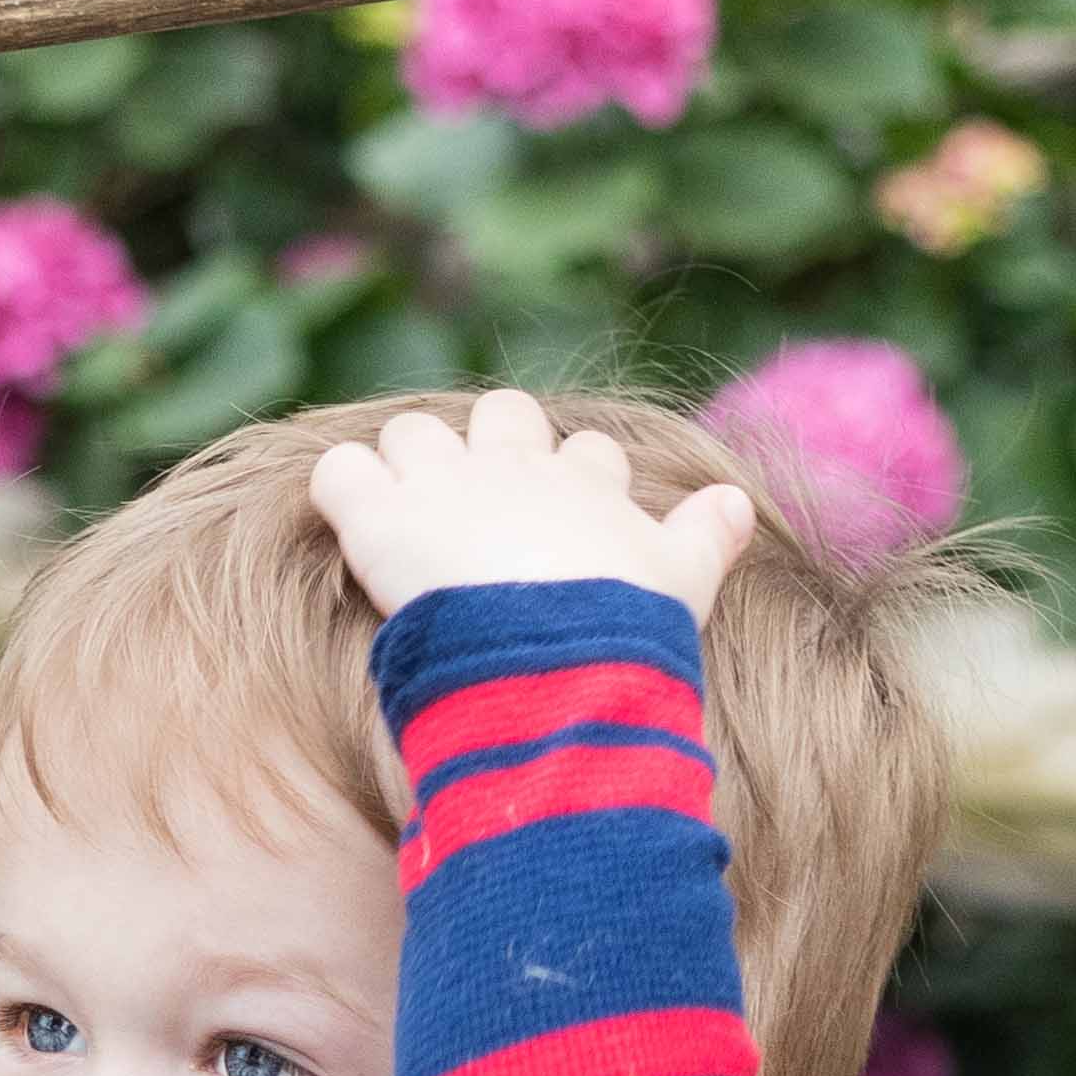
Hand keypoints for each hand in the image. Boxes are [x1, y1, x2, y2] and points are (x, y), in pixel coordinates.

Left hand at [308, 385, 755, 630]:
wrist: (554, 660)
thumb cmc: (624, 630)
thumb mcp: (683, 581)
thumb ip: (706, 537)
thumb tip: (738, 503)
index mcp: (584, 484)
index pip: (585, 453)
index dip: (572, 481)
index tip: (565, 524)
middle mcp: (513, 467)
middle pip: (500, 416)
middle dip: (489, 451)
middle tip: (477, 514)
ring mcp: (442, 486)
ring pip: (412, 432)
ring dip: (407, 467)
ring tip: (404, 522)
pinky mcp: (378, 517)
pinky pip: (338, 471)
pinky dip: (339, 492)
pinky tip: (348, 528)